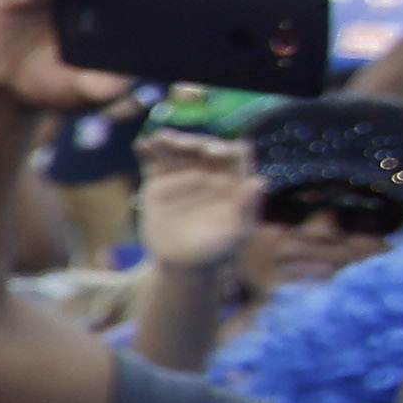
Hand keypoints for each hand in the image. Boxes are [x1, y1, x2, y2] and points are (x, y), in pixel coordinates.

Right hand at [134, 128, 253, 271]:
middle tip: (178, 143)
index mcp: (234, 180)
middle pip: (202, 148)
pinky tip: (142, 145)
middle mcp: (210, 172)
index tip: (210, 152)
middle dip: (191, 142)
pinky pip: (155, 162)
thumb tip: (260, 181)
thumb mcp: (236, 233)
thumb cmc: (216, 251)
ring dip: (169, 141)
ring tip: (159, 139)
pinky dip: (148, 151)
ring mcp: (184, 174)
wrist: (182, 264)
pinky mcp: (160, 181)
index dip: (224, 148)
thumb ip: (247, 207)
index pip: (234, 155)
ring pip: (178, 151)